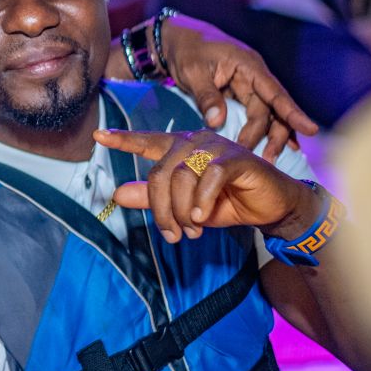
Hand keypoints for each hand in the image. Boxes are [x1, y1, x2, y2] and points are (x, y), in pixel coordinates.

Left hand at [96, 129, 319, 242]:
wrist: (272, 208)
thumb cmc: (226, 203)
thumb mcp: (185, 206)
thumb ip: (153, 198)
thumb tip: (117, 193)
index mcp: (179, 149)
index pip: (146, 142)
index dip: (122, 139)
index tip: (98, 136)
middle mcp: (194, 142)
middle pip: (160, 172)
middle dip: (161, 209)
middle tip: (173, 234)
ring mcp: (215, 147)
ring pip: (181, 176)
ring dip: (182, 210)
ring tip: (191, 230)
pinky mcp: (236, 158)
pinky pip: (209, 176)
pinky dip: (202, 201)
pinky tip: (202, 218)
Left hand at [157, 13, 317, 160]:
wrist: (178, 40)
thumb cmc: (187, 51)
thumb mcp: (193, 72)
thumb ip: (207, 97)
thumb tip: (218, 123)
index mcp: (248, 65)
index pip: (274, 91)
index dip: (292, 112)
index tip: (310, 129)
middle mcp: (254, 76)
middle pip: (271, 108)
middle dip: (272, 134)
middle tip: (267, 158)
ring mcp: (249, 85)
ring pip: (267, 114)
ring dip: (269, 136)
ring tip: (270, 159)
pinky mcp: (241, 94)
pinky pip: (257, 114)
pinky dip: (264, 130)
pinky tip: (275, 147)